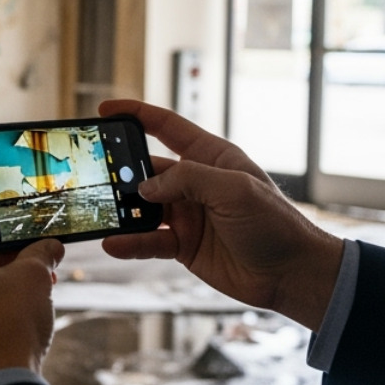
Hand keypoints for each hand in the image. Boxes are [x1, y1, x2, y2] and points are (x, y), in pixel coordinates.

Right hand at [99, 100, 343, 329]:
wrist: (291, 274)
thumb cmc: (275, 224)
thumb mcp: (234, 190)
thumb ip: (188, 181)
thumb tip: (146, 188)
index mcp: (212, 157)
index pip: (167, 127)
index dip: (136, 115)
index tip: (106, 110)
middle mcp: (196, 183)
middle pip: (148, 169)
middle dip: (121, 170)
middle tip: (93, 173)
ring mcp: (188, 214)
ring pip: (144, 208)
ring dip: (122, 210)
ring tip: (99, 212)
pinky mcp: (184, 245)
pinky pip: (149, 241)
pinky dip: (130, 242)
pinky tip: (113, 244)